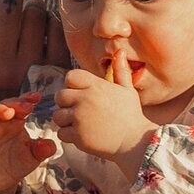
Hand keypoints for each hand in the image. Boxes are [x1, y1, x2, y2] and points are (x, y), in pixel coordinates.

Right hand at [0, 94, 54, 193]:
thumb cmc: (14, 165)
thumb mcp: (32, 158)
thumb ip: (42, 150)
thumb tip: (51, 144)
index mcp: (14, 123)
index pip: (19, 106)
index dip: (26, 99)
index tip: (37, 97)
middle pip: (3, 106)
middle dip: (14, 103)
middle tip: (26, 105)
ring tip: (9, 112)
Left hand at [51, 53, 149, 193]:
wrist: (135, 143)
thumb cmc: (131, 115)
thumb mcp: (128, 90)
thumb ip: (120, 70)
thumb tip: (119, 51)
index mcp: (97, 86)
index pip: (70, 77)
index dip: (73, 85)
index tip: (82, 94)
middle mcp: (86, 99)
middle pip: (60, 96)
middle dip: (66, 104)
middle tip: (79, 112)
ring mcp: (80, 117)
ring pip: (57, 116)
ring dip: (65, 121)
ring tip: (80, 125)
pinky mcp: (78, 135)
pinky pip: (61, 133)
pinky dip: (68, 136)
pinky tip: (82, 136)